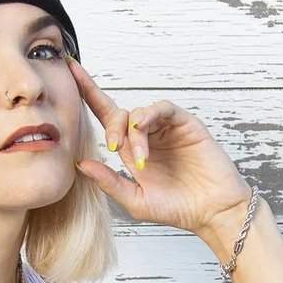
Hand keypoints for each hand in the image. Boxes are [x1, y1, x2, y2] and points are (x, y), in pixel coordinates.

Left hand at [67, 56, 252, 240]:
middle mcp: (147, 136)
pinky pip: (164, 108)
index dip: (88, 93)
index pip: (106, 116)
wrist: (212, 212)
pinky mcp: (185, 124)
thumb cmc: (178, 208)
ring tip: (141, 157)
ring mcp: (166, 128)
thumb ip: (110, 182)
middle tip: (113, 148)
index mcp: (131, 151)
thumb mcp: (136, 200)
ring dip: (133, 131)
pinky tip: (145, 129)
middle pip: (119, 113)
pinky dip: (151, 114)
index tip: (69, 70)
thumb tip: (81, 164)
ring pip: (140, 113)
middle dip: (111, 127)